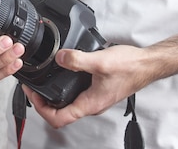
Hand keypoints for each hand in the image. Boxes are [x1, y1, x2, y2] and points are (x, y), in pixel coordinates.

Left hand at [22, 45, 153, 127]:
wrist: (147, 64)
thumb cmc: (130, 67)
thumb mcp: (100, 61)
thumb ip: (77, 60)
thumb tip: (59, 58)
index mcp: (89, 104)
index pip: (58, 118)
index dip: (40, 108)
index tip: (31, 93)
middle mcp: (90, 104)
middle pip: (58, 113)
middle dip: (41, 102)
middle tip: (31, 87)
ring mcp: (92, 98)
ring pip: (65, 104)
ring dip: (50, 95)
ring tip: (39, 82)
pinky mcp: (95, 90)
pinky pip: (73, 94)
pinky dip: (61, 87)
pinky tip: (58, 74)